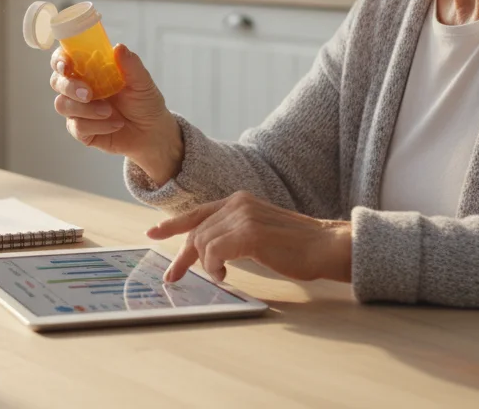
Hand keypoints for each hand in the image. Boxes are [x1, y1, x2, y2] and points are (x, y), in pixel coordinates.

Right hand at [49, 43, 181, 184]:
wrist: (152, 132)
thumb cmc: (145, 102)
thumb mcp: (142, 82)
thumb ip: (131, 65)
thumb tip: (119, 47)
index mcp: (90, 71)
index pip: (64, 60)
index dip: (59, 60)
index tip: (66, 65)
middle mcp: (79, 88)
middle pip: (57, 82)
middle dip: (69, 86)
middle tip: (88, 94)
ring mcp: (78, 110)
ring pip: (62, 105)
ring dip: (85, 109)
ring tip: (109, 112)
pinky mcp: (81, 130)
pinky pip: (77, 127)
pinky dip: (97, 126)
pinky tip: (115, 125)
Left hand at [146, 191, 351, 283]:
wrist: (326, 245)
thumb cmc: (296, 245)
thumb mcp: (258, 231)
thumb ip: (234, 233)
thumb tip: (208, 251)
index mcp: (238, 200)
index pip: (198, 212)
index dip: (173, 224)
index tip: (153, 233)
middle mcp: (237, 203)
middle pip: (195, 231)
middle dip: (183, 257)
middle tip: (174, 277)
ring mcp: (242, 216)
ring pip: (202, 243)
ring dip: (205, 264)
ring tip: (220, 275)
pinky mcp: (249, 234)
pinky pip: (214, 253)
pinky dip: (214, 267)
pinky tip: (224, 275)